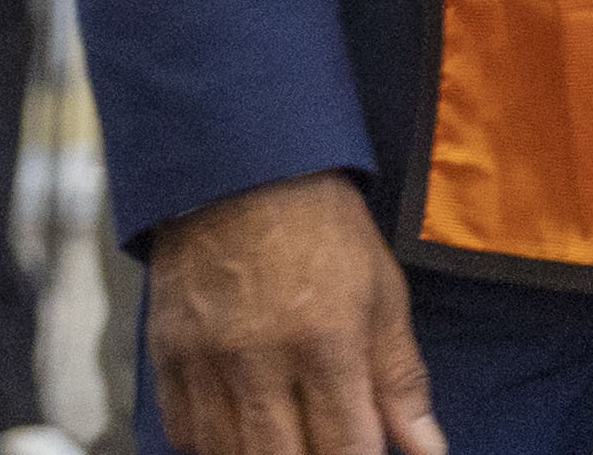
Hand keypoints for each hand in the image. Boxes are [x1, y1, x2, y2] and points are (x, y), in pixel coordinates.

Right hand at [145, 172, 444, 454]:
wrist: (236, 166)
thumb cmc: (322, 229)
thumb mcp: (381, 294)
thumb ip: (400, 380)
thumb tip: (428, 452)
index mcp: (324, 344)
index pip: (345, 452)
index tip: (362, 452)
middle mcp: (258, 359)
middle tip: (320, 445)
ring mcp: (204, 358)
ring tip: (280, 441)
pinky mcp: (165, 349)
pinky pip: (182, 430)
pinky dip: (211, 445)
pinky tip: (237, 434)